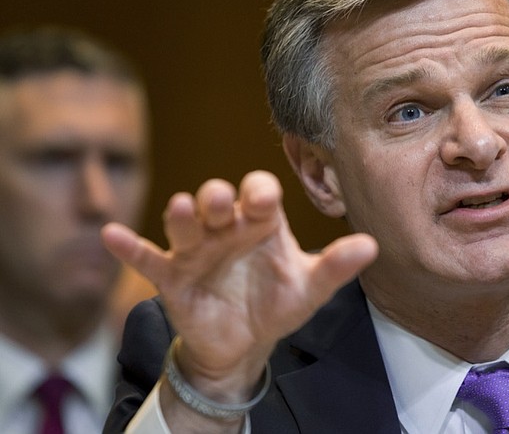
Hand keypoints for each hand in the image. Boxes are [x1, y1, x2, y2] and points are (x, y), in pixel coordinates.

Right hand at [102, 170, 377, 394]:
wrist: (245, 342)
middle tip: (218, 200)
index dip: (259, 193)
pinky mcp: (172, 277)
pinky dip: (129, 248)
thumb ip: (335, 266)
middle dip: (216, 199)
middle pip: (216, 203)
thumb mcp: (309, 288)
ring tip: (182, 208)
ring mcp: (196, 251)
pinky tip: (111, 235)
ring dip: (181, 216)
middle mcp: (226, 229)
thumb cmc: (278, 303)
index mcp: (261, 223)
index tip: (263, 200)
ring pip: (184, 225)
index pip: (259, 194)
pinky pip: (148, 258)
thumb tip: (371, 246)